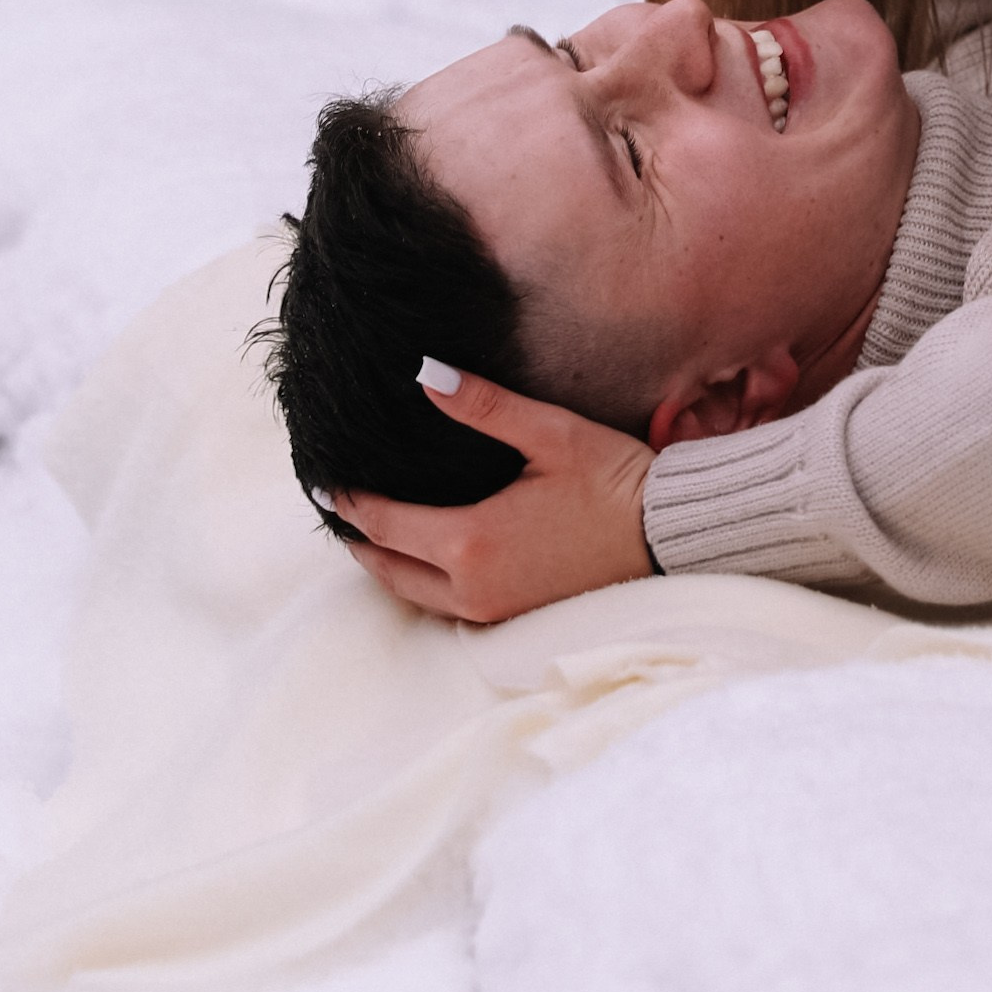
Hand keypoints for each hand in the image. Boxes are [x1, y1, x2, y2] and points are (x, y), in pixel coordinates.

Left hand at [331, 366, 656, 624]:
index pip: (384, 523)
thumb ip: (483, 406)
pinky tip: (422, 557)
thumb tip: (425, 374)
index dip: (348, 502)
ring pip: (414, 595)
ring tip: (367, 532)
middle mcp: (473, 588)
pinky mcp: (515, 617)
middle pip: (388, 569)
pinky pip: (445, 606)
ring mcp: (494, 610)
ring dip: (385, 565)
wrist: (669, 538)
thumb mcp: (548, 432)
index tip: (322, 480)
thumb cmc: (613, 480)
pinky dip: (419, 582)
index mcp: (472, 542)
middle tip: (334, 508)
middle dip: (357, 538)